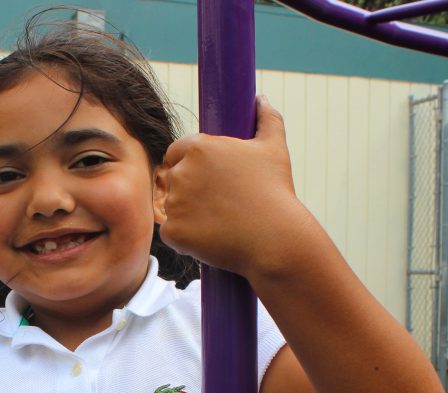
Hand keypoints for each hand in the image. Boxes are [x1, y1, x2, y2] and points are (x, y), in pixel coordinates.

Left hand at [157, 97, 313, 280]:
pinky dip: (186, 238)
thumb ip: (267, 119)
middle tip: (218, 203)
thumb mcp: (274, 149)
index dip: (189, 164)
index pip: (176, 152)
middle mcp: (181, 173)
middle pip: (173, 179)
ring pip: (172, 207)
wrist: (275, 238)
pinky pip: (171, 233)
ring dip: (187, 214)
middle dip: (189, 189)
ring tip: (219, 221)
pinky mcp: (173, 232)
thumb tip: (261, 100)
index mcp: (198, 148)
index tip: (208, 178)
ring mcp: (174, 203)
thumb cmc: (275, 192)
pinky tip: (210, 237)